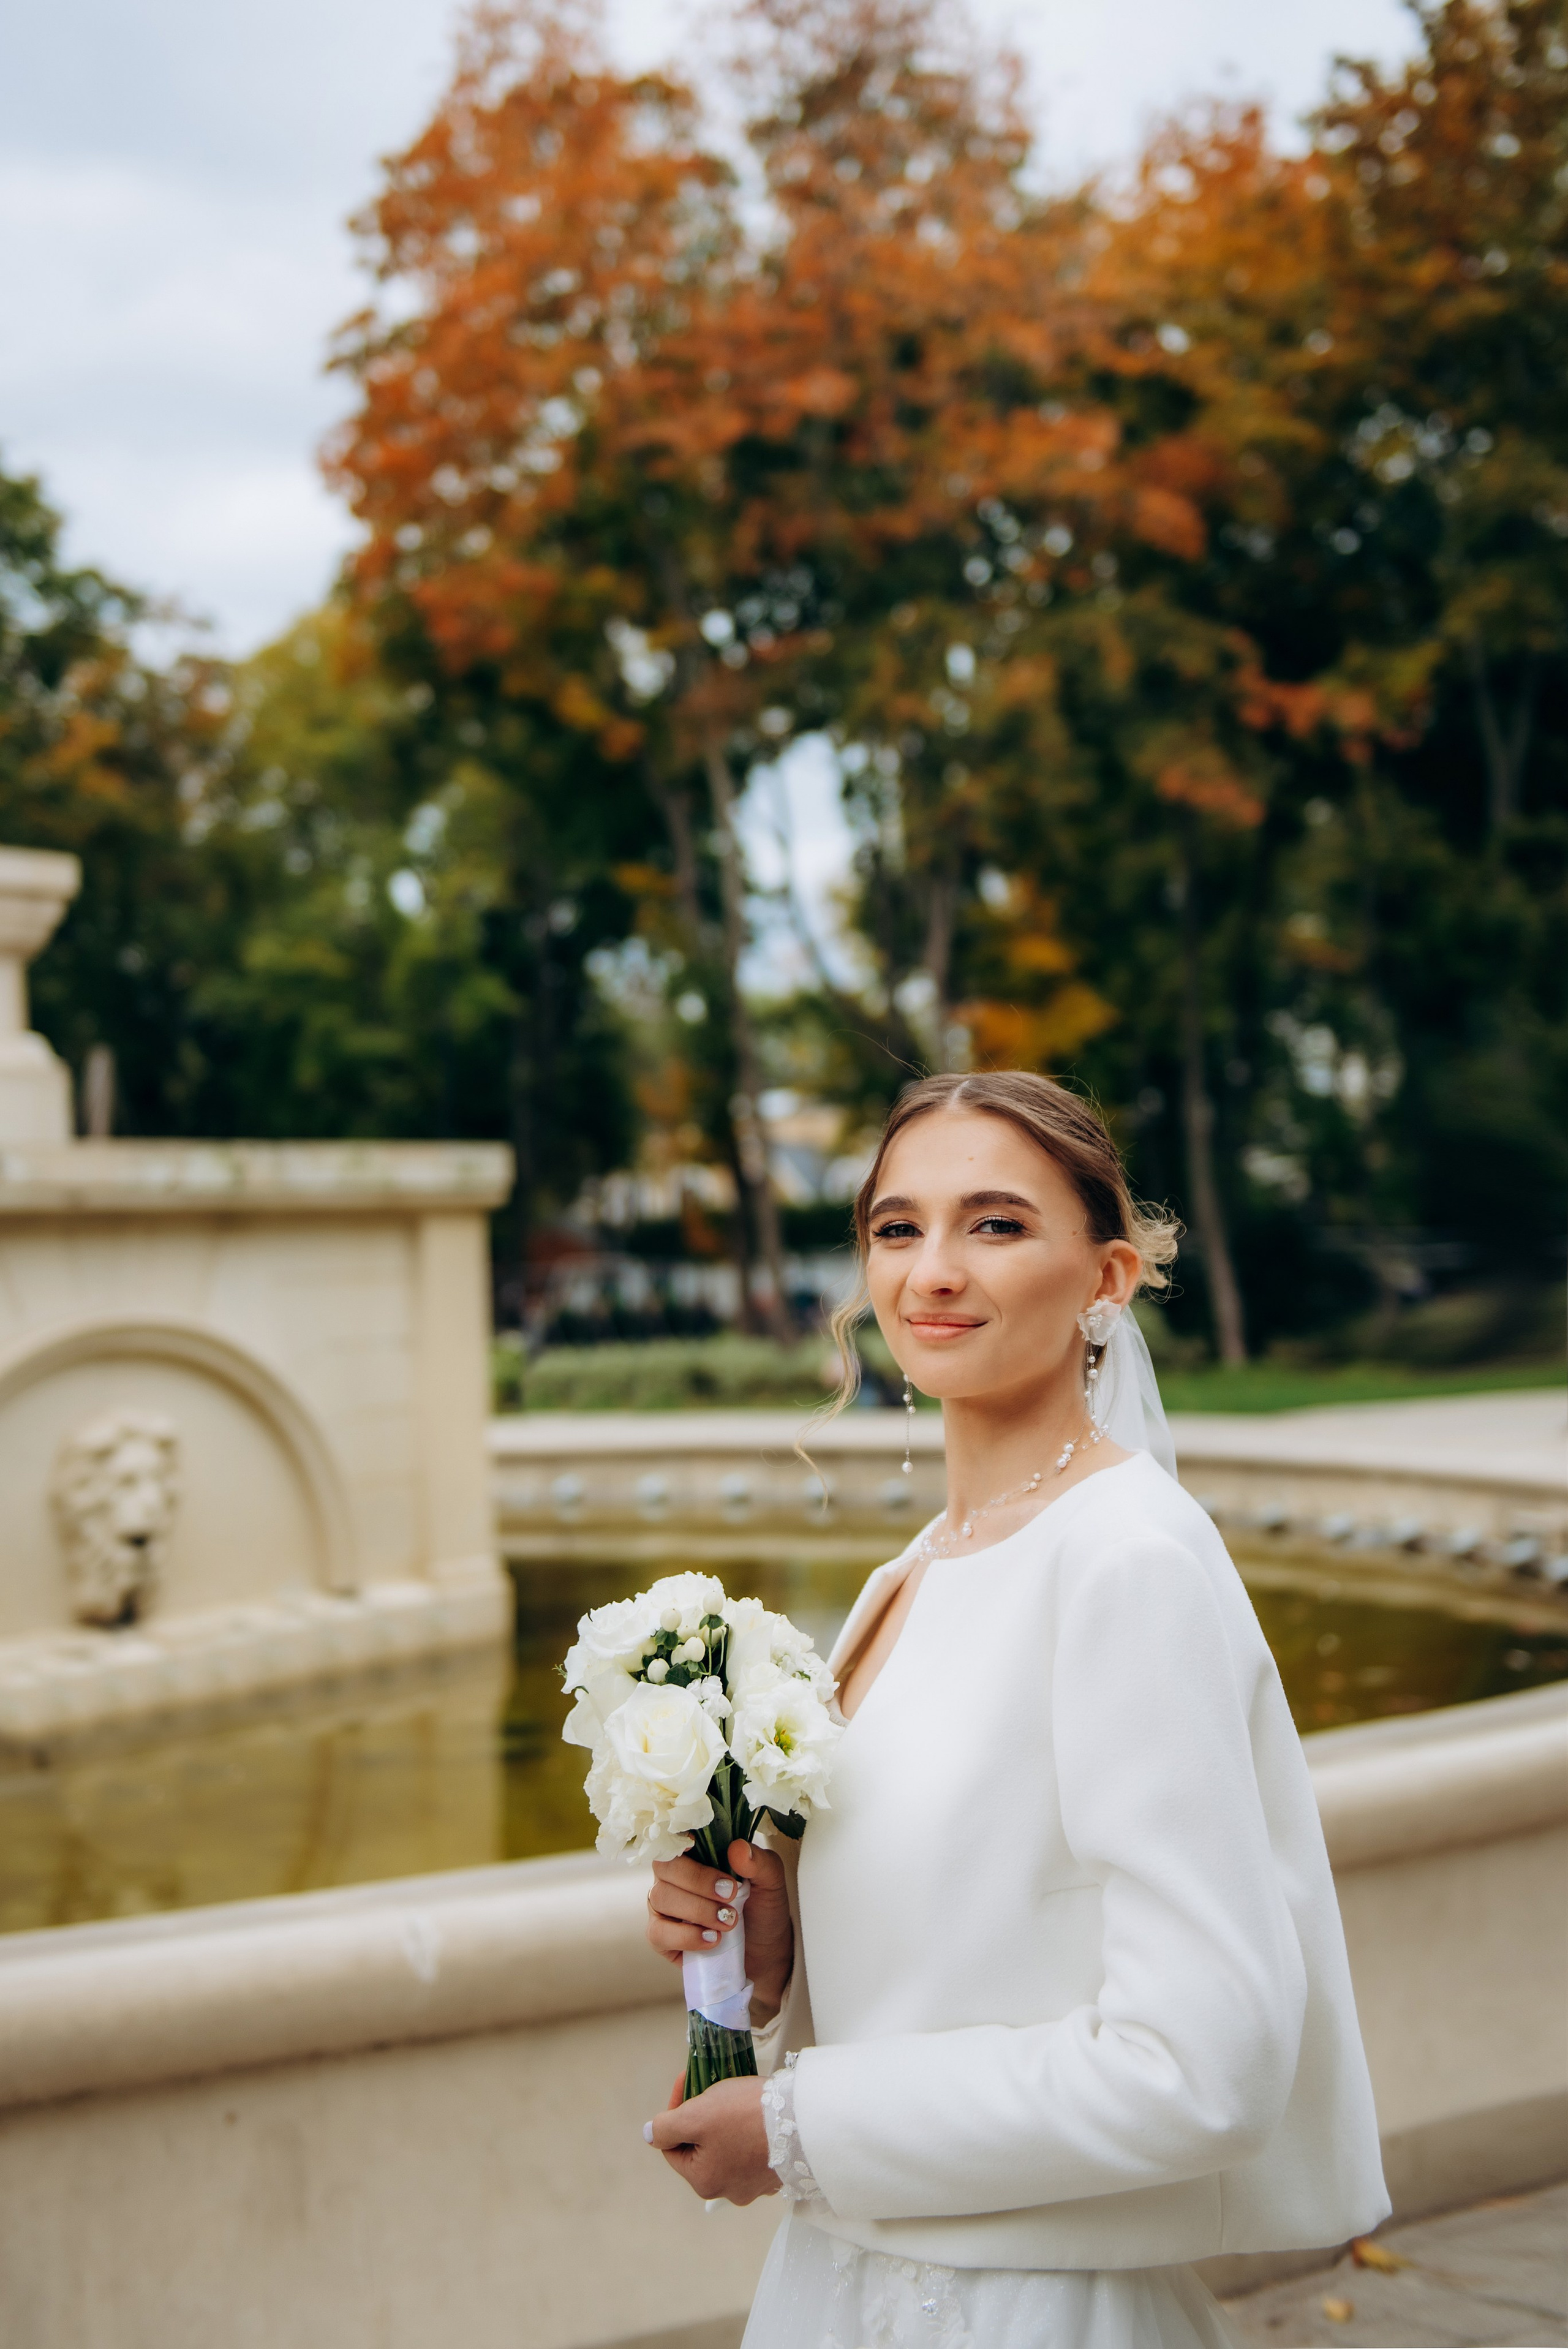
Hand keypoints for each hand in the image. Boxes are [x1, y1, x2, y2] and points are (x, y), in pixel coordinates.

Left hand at [645, 2075, 779, 2205]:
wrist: (803, 2119)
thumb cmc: (747, 2116)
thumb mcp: (696, 2115)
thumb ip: (666, 2127)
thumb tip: (650, 2135)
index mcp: (704, 2181)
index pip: (673, 2147)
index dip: (675, 2112)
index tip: (688, 2083)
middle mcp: (727, 2191)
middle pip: (700, 2148)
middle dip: (701, 2118)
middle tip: (712, 2090)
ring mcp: (754, 2184)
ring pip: (726, 2148)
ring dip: (725, 2124)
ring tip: (735, 2099)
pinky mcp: (775, 2172)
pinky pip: (751, 2150)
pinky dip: (749, 2132)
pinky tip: (755, 2114)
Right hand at [646, 1838, 793, 2021]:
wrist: (764, 1953)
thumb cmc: (762, 1909)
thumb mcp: (771, 1883)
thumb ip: (759, 1862)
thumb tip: (738, 1848)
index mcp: (696, 1853)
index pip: (675, 1836)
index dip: (682, 1839)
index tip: (703, 1849)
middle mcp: (673, 1876)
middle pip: (664, 1866)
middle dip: (698, 1880)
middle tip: (730, 1896)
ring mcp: (664, 1907)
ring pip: (661, 1897)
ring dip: (698, 1910)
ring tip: (728, 1922)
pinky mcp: (661, 1937)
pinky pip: (658, 1933)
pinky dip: (686, 1936)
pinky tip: (712, 1939)